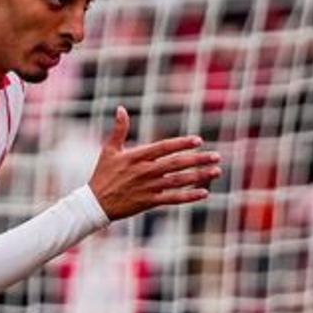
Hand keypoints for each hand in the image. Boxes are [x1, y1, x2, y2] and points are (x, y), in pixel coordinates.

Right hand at [87, 106, 220, 220]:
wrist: (95, 203)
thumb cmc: (103, 175)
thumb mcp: (109, 150)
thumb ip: (118, 130)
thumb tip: (120, 109)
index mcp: (137, 157)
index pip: (163, 147)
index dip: (181, 143)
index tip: (198, 140)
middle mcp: (145, 171)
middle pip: (176, 164)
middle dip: (198, 159)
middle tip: (217, 156)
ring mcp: (148, 187)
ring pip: (178, 181)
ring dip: (199, 176)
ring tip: (216, 171)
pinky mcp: (149, 202)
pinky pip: (173, 199)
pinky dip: (189, 196)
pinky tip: (204, 192)